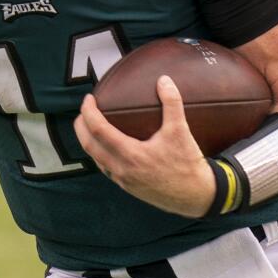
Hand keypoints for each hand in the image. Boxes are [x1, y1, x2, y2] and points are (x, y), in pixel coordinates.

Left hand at [74, 75, 216, 217]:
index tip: (88, 99)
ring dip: (88, 141)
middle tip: (83, 110)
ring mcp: (123, 180)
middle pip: (89, 145)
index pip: (99, 130)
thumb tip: (163, 80)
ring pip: (95, 159)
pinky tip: (107, 146)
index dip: (89, 112)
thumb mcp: (181, 131)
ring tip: (90, 125)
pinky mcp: (128, 187)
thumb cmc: (187, 164)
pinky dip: (100, 154)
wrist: (196, 197)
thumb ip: (172, 103)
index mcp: (131, 155)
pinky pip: (106, 168)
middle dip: (80, 126)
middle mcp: (122, 169)